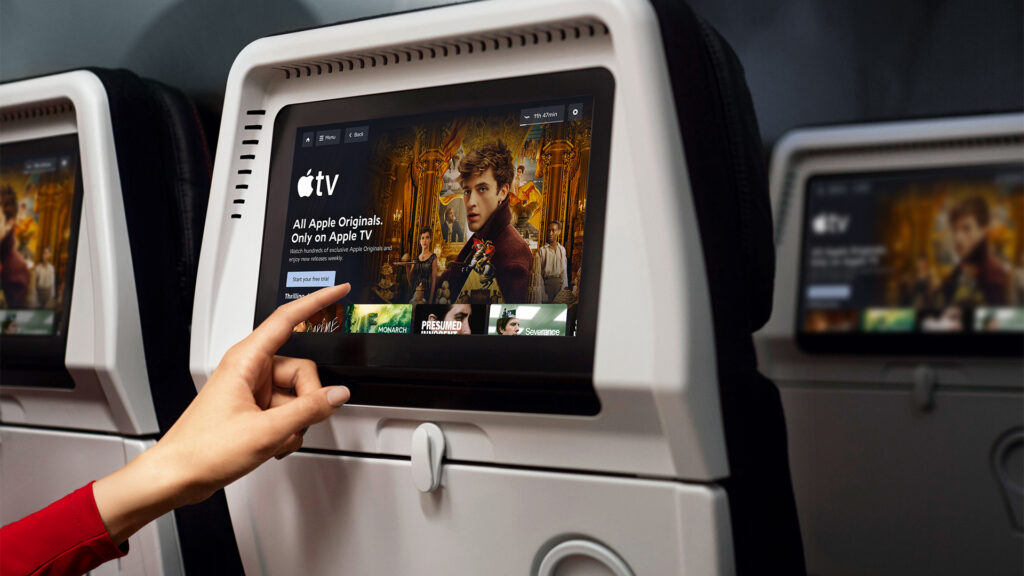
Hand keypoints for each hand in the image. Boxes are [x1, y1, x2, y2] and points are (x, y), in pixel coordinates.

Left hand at [93, 284, 351, 543]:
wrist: (177, 476)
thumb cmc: (203, 449)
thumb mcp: (267, 431)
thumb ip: (309, 410)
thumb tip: (338, 395)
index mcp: (246, 360)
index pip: (288, 319)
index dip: (317, 302)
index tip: (339, 290)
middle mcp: (249, 370)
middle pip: (301, 369)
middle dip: (308, 399)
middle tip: (301, 421)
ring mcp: (251, 390)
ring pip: (296, 394)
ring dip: (296, 421)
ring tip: (278, 440)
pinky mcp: (252, 408)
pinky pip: (286, 410)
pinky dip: (287, 429)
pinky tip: (275, 444)